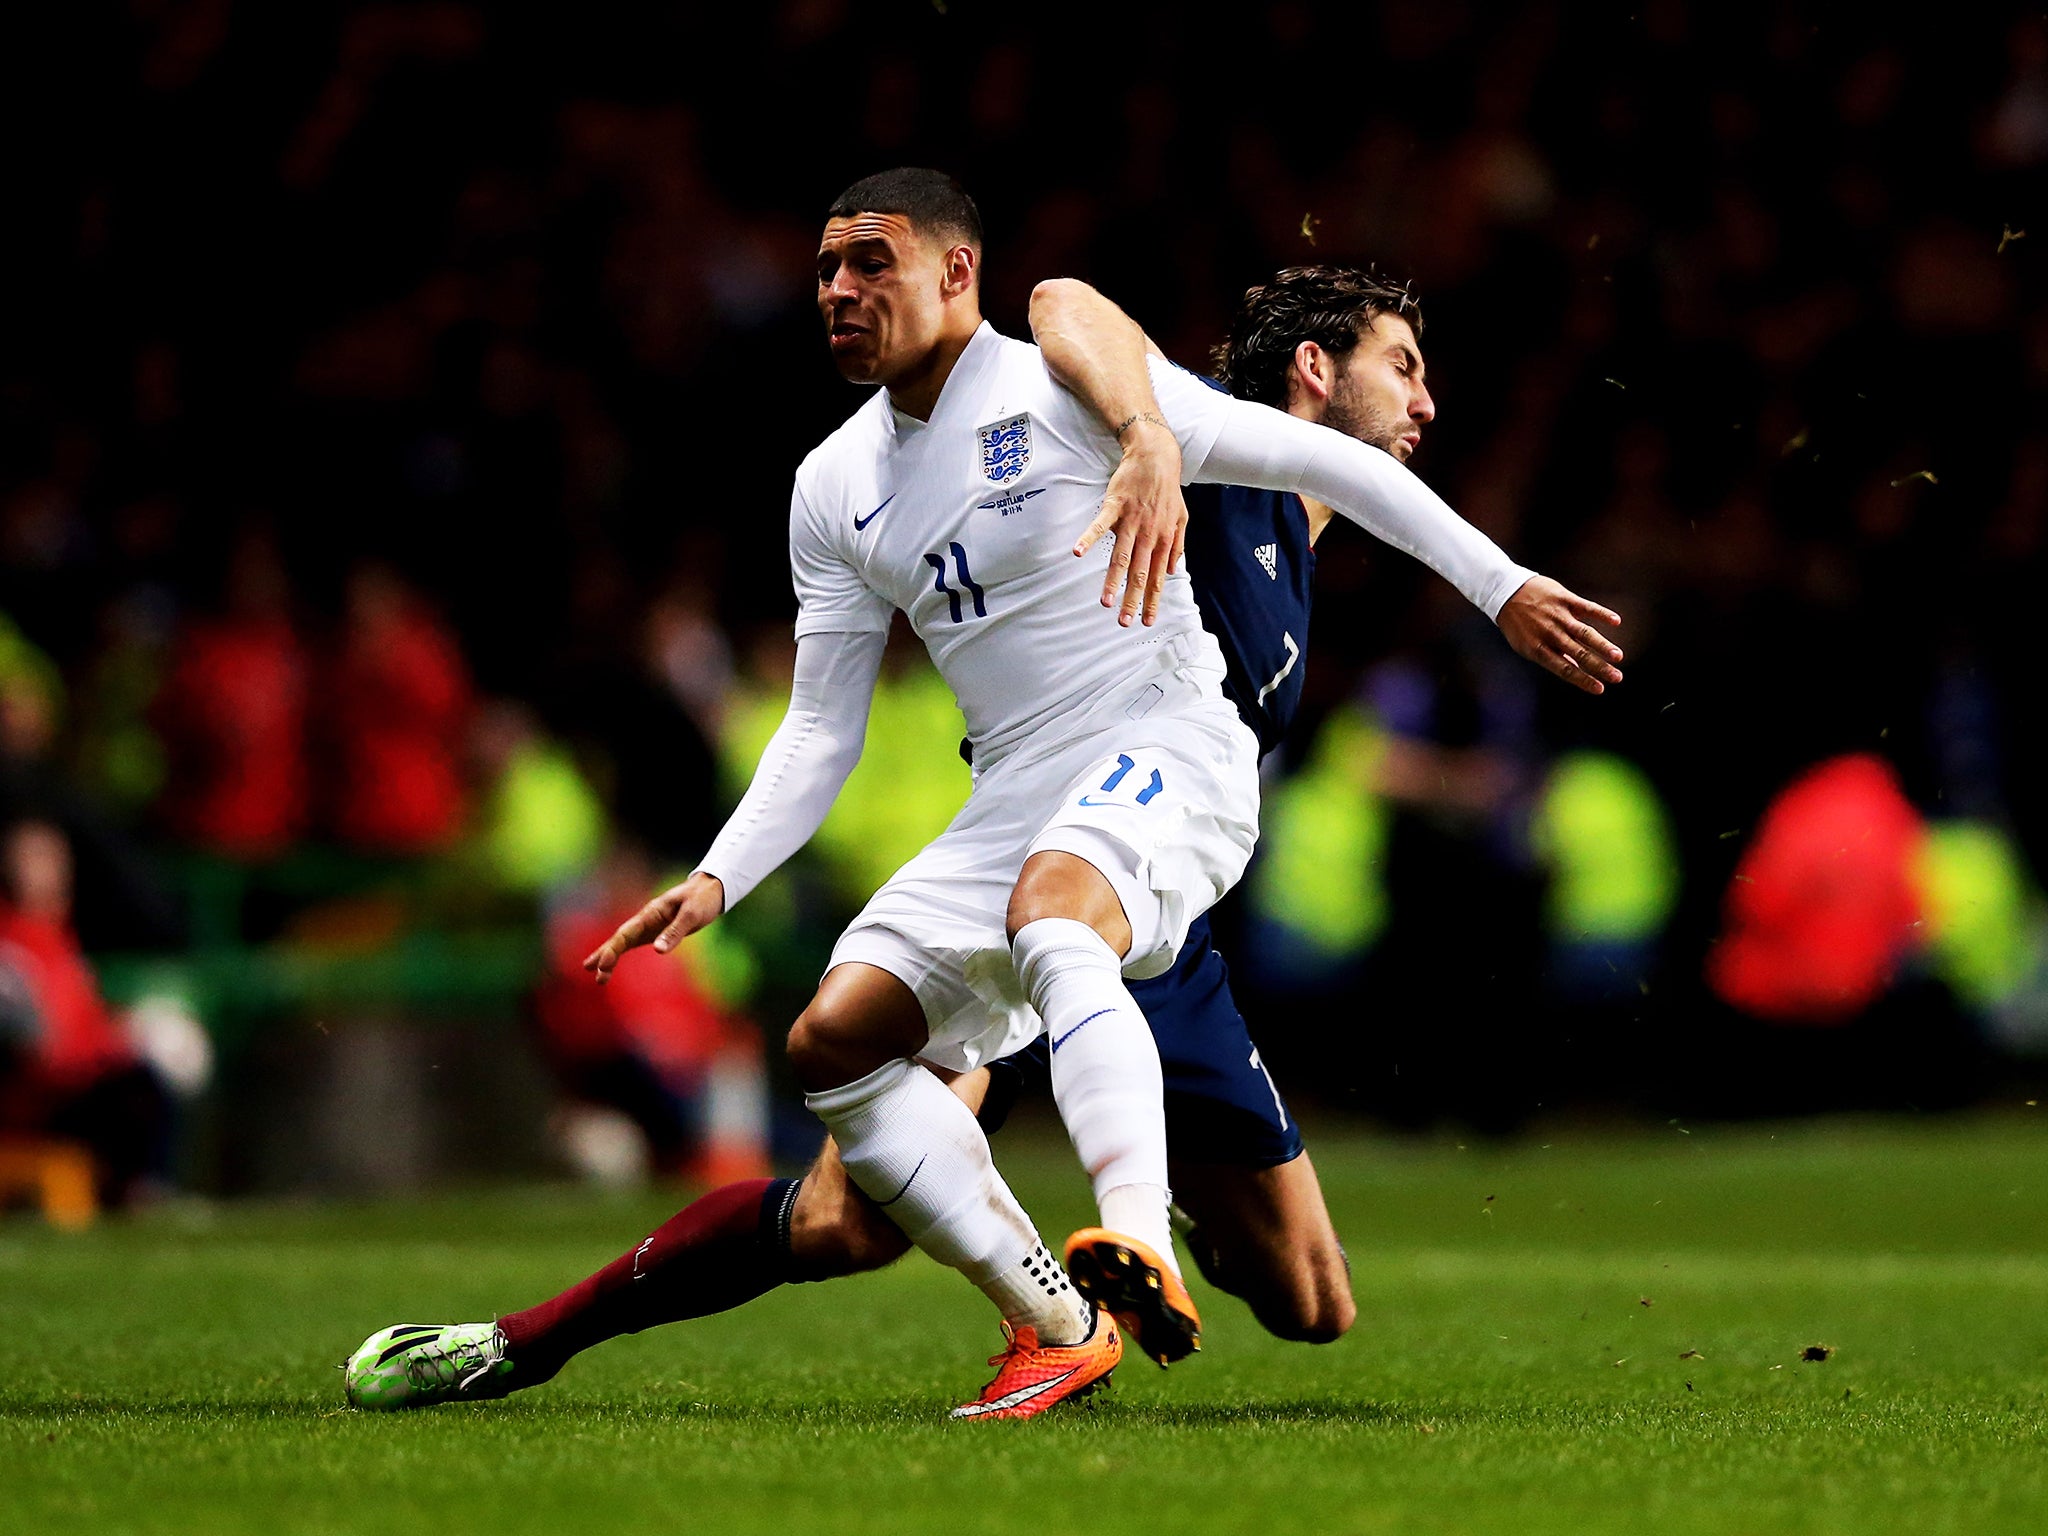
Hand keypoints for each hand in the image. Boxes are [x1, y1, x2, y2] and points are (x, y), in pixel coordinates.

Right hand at [582, 872, 724, 983]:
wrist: (711, 889)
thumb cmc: (702, 898)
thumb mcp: (692, 914)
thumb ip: (675, 932)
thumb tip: (657, 951)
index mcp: (651, 913)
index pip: (626, 933)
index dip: (613, 949)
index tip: (604, 964)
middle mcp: (646, 919)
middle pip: (620, 938)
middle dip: (605, 955)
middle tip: (592, 972)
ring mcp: (649, 925)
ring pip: (624, 942)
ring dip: (609, 957)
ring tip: (596, 975)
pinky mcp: (656, 932)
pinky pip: (634, 944)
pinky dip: (621, 953)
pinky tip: (610, 965)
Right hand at [1071, 419, 1185, 627]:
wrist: (1157, 457)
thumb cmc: (1167, 489)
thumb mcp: (1182, 518)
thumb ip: (1178, 545)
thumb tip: (1174, 571)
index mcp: (1164, 540)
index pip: (1158, 577)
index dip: (1152, 600)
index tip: (1147, 620)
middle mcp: (1149, 535)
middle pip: (1139, 573)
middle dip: (1132, 600)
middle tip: (1124, 622)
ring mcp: (1132, 521)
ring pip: (1121, 556)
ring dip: (1112, 580)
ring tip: (1104, 602)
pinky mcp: (1115, 506)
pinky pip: (1100, 525)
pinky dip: (1088, 538)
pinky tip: (1077, 552)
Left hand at [1496, 575, 1624, 694]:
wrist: (1506, 591)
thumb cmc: (1519, 624)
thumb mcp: (1527, 645)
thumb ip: (1552, 657)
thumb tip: (1576, 670)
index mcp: (1539, 649)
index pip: (1565, 669)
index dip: (1583, 680)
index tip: (1600, 689)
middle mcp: (1550, 634)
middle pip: (1579, 654)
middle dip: (1599, 667)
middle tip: (1618, 678)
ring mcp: (1558, 616)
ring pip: (1584, 633)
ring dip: (1603, 645)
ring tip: (1618, 656)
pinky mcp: (1564, 599)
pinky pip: (1586, 607)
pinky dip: (1601, 613)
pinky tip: (1616, 621)